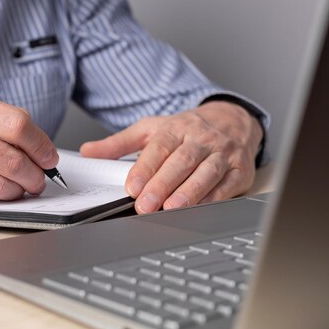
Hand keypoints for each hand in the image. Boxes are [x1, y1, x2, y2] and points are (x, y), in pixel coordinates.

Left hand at [80, 101, 262, 213]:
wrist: (232, 120)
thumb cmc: (187, 129)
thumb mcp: (152, 129)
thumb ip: (119, 144)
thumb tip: (89, 152)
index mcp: (177, 128)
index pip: (159, 148)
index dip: (145, 169)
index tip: (132, 188)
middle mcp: (201, 139)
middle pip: (181, 161)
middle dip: (163, 184)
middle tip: (146, 205)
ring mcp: (223, 153)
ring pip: (206, 173)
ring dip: (189, 192)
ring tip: (172, 208)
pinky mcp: (240, 169)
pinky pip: (227, 185)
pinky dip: (214, 198)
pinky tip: (200, 208)